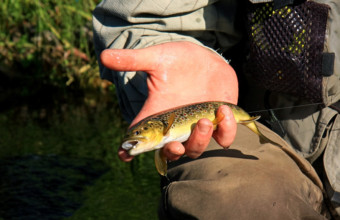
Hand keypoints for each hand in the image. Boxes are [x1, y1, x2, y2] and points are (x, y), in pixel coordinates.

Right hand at [100, 41, 237, 161]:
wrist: (203, 58)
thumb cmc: (176, 60)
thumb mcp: (156, 58)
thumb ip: (133, 60)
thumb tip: (104, 56)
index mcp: (158, 115)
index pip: (141, 137)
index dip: (131, 150)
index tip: (124, 155)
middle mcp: (177, 126)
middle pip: (172, 151)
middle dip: (173, 152)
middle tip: (174, 143)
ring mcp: (198, 127)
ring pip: (197, 149)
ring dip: (200, 141)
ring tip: (204, 121)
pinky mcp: (219, 122)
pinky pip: (224, 136)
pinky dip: (226, 130)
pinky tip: (224, 111)